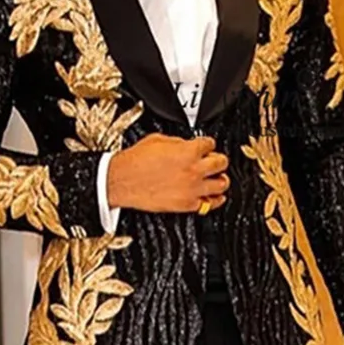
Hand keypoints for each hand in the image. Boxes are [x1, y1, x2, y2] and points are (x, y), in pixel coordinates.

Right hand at [106, 133, 228, 213]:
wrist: (122, 180)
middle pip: (221, 163)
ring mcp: (192, 188)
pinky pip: (210, 204)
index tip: (206, 147)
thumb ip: (178, 143)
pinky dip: (215, 200)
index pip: (210, 144)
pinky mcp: (187, 204)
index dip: (208, 144)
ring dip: (221, 180)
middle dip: (219, 160)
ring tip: (219, 179)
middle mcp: (194, 169)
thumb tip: (186, 145)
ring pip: (221, 184)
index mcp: (188, 150)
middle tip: (216, 161)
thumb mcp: (158, 140)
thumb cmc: (135, 162)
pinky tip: (215, 197)